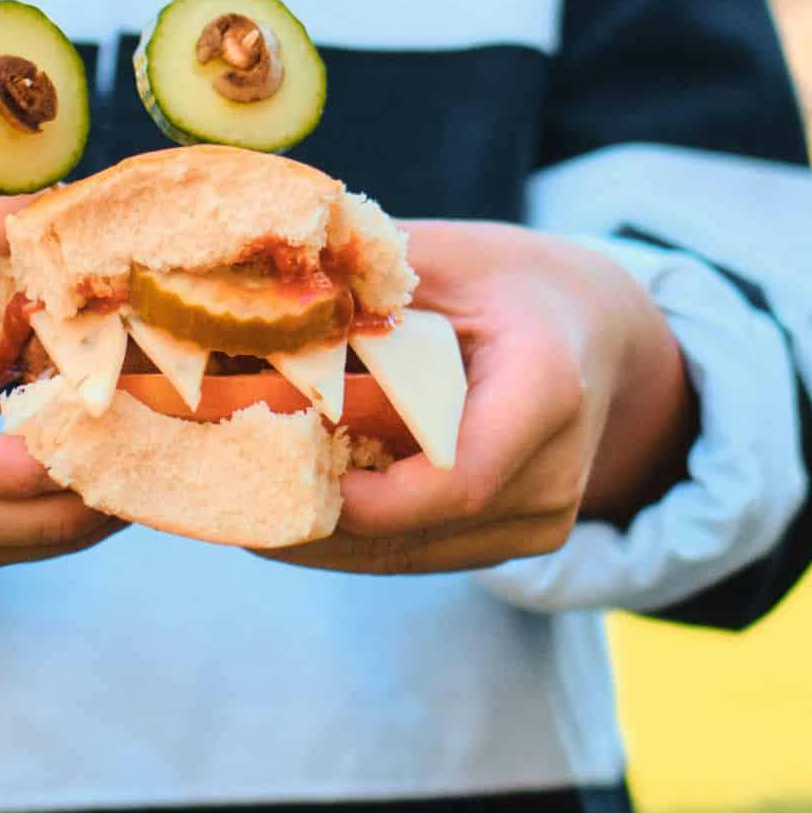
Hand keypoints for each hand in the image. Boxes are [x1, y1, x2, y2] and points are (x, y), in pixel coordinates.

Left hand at [252, 221, 695, 576]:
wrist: (596, 334)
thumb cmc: (511, 283)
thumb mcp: (449, 257)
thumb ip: (363, 280)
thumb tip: (251, 291)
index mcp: (547, 391)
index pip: (459, 477)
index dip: (371, 499)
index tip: (282, 478)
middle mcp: (554, 476)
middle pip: (417, 530)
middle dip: (309, 518)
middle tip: (215, 493)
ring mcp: (538, 523)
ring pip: (405, 556)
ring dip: (315, 536)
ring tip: (227, 501)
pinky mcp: (512, 545)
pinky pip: (414, 554)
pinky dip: (344, 534)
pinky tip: (278, 505)